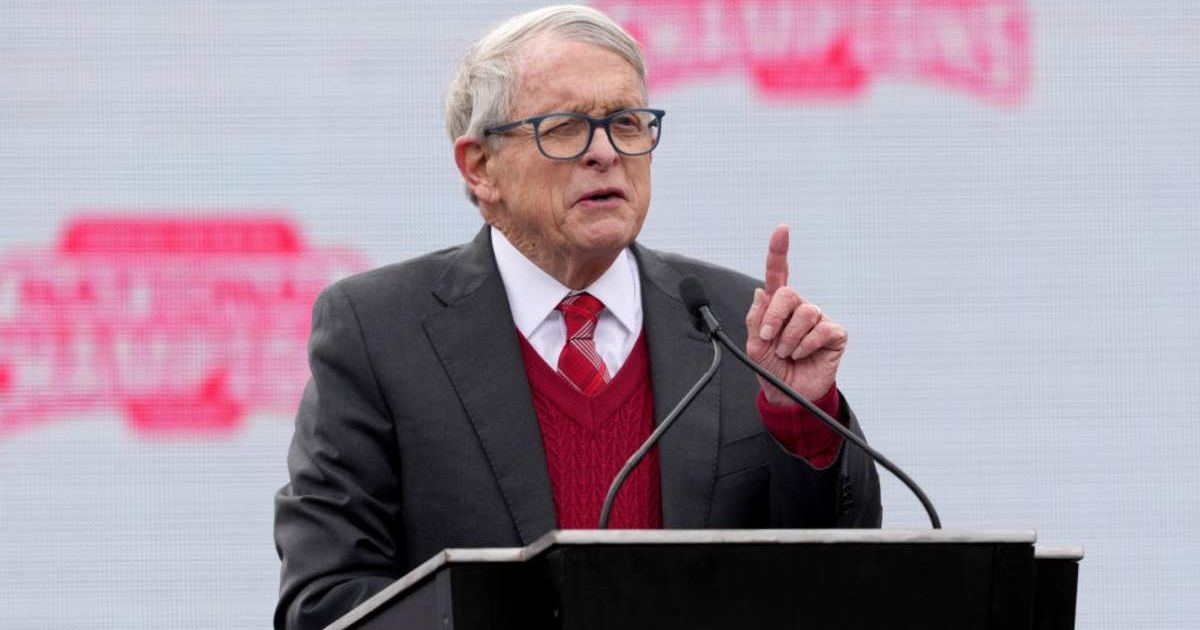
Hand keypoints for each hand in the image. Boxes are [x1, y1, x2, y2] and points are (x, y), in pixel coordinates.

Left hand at [745, 225, 846, 405]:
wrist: (789, 397)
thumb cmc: (772, 369)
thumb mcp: (754, 347)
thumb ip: (755, 320)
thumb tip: (761, 292)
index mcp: (778, 306)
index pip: (778, 273)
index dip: (779, 250)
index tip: (782, 230)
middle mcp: (799, 308)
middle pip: (788, 293)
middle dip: (773, 317)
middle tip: (769, 339)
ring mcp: (819, 319)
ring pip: (805, 313)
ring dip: (789, 338)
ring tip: (787, 353)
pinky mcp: (835, 334)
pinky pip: (820, 330)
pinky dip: (806, 345)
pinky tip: (802, 355)